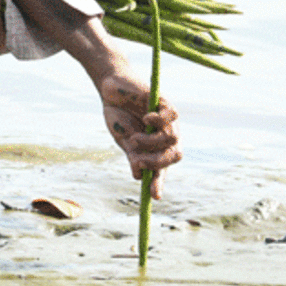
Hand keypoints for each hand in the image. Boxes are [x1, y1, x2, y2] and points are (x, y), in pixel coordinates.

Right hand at [99, 72, 180, 198]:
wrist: (111, 89)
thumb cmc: (119, 115)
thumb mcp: (124, 140)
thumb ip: (134, 156)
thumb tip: (139, 177)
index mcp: (157, 147)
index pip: (163, 168)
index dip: (159, 183)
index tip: (155, 197)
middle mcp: (166, 135)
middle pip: (174, 156)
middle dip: (156, 162)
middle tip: (137, 158)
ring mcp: (167, 121)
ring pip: (172, 139)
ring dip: (151, 143)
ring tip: (134, 138)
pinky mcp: (165, 104)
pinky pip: (171, 117)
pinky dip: (159, 121)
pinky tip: (146, 118)